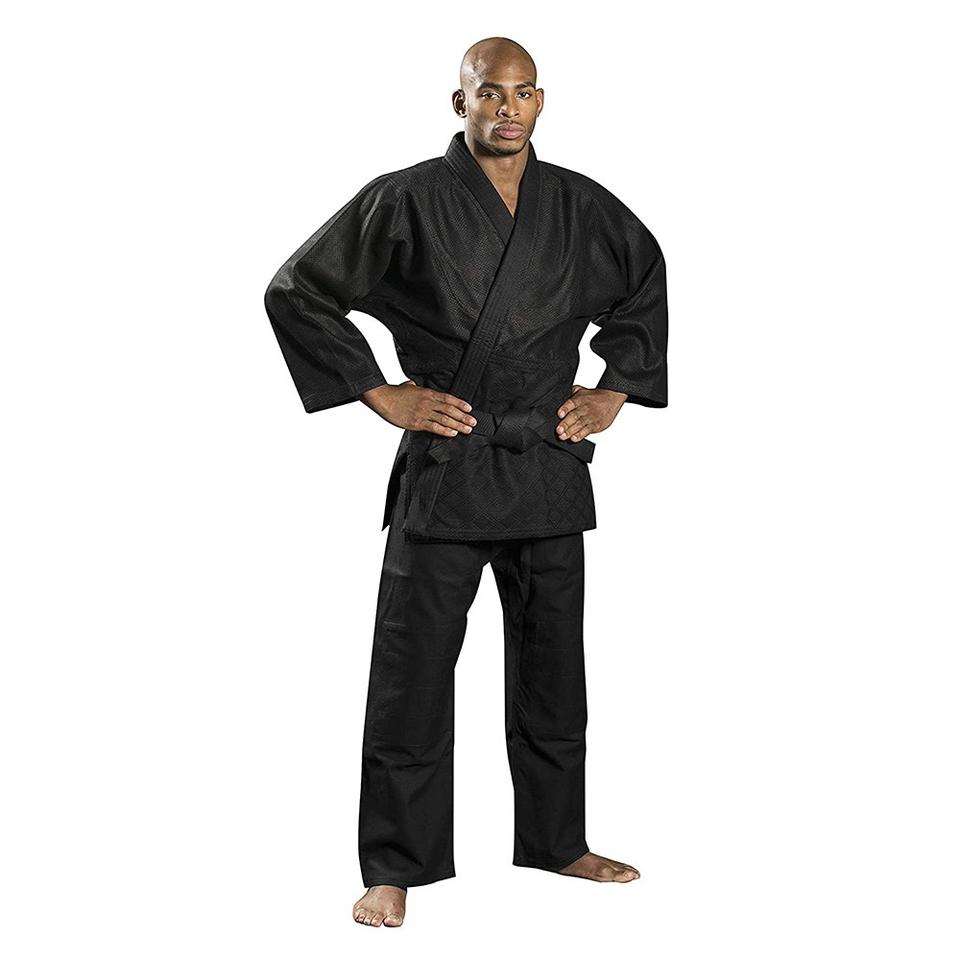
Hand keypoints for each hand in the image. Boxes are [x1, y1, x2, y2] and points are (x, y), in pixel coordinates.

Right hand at [361, 380, 476, 436]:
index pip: (448, 399)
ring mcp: (423, 413)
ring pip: (445, 419)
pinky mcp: (417, 423)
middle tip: (473, 422)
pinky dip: (445, 431)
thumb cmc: (395, 394)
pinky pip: (434, 427)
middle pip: (450, 410)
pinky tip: (453, 433)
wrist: (383, 399)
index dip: (460, 404)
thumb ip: (415, 387)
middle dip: (463, 416)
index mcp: (428, 393)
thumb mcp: (409, 387)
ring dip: (458, 425)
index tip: (469, 409)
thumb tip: (414, 385)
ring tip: (467, 429)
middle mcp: (428, 403)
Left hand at [555, 385, 627, 441]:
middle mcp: (584, 408)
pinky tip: (574, 438)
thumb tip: (561, 394)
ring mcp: (590, 417)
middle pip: (574, 416)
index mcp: (579, 400)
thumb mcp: (582, 391)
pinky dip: (580, 435)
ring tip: (563, 436)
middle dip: (565, 424)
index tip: (560, 414)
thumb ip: (571, 392)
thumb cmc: (595, 397)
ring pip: (579, 425)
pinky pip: (587, 430)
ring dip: (570, 431)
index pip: (571, 403)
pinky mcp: (595, 425)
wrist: (612, 398)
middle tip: (559, 430)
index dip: (565, 409)